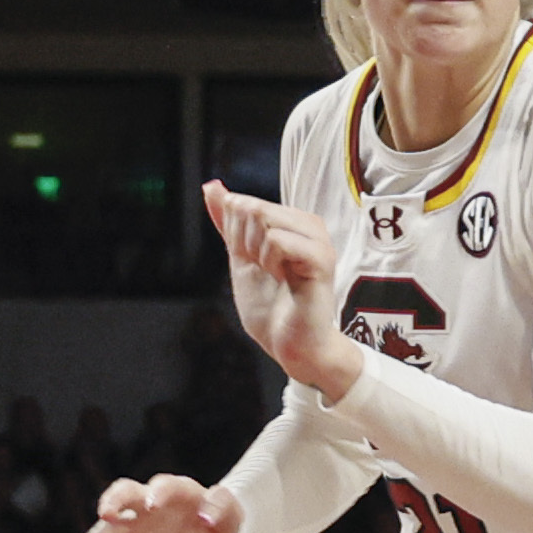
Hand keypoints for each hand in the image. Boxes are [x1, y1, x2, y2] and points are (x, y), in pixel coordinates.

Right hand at [78, 476, 243, 532]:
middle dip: (114, 502)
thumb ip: (222, 509)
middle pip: (124, 493)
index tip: (153, 505)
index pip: (164, 486)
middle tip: (108, 515)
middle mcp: (147, 503)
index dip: (157, 493)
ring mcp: (132, 524)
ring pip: (107, 525)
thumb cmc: (220, 526)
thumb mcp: (231, 518)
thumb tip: (206, 518)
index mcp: (175, 492)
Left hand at [201, 180, 357, 396]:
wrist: (290, 346)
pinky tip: (284, 279)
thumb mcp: (240, 258)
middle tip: (266, 272)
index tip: (257, 264)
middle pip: (251, 207)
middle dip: (245, 243)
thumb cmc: (271, 308)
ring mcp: (317, 240)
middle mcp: (309, 224)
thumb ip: (228, 223)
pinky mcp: (321, 259)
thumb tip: (211, 186)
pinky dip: (269, 262)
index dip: (236, 238)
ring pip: (264, 218)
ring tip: (276, 276)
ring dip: (257, 253)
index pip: (242, 204)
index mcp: (292, 222)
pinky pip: (278, 240)